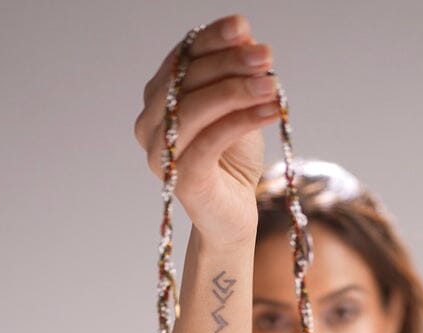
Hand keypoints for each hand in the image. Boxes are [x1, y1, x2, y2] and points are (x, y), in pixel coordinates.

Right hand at [134, 14, 277, 241]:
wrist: (234, 215)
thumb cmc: (232, 160)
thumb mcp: (237, 107)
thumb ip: (234, 73)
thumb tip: (243, 33)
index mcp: (158, 99)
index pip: (182, 58)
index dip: (211, 40)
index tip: (243, 27)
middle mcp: (149, 124)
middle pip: (186, 80)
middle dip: (229, 63)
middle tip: (266, 56)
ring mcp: (161, 153)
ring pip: (195, 108)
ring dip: (237, 90)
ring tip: (272, 85)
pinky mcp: (181, 178)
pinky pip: (211, 139)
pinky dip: (243, 121)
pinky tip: (272, 110)